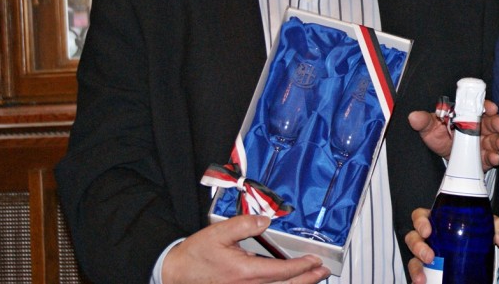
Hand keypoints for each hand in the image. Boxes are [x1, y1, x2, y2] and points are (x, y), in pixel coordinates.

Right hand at [162, 215, 329, 283]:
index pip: (282, 271)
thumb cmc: (195, 255)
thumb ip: (244, 224)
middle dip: (307, 280)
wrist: (176, 273)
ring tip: (312, 279)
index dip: (302, 267)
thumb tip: (265, 220)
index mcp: (244, 272)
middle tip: (323, 272)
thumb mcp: (218, 233)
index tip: (315, 261)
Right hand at [405, 207, 498, 283]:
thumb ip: (498, 227)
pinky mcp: (430, 271)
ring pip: (413, 259)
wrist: (484, 254)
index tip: (427, 230)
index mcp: (438, 221)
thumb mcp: (490, 226)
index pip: (420, 216)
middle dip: (417, 247)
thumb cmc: (480, 232)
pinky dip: (418, 279)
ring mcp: (428, 256)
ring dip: (415, 268)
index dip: (420, 222)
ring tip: (422, 279)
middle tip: (429, 256)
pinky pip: (419, 275)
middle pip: (412, 238)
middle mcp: (430, 238)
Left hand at [408, 99, 498, 171]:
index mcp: (468, 115)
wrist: (442, 156)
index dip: (487, 106)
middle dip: (498, 123)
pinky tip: (495, 158)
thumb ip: (424, 121)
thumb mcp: (430, 127)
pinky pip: (492, 155)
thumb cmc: (439, 135)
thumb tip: (413, 117)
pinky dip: (495, 156)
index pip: (480, 107)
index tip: (491, 108)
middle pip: (492, 122)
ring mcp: (484, 142)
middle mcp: (480, 126)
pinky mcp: (485, 157)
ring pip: (496, 138)